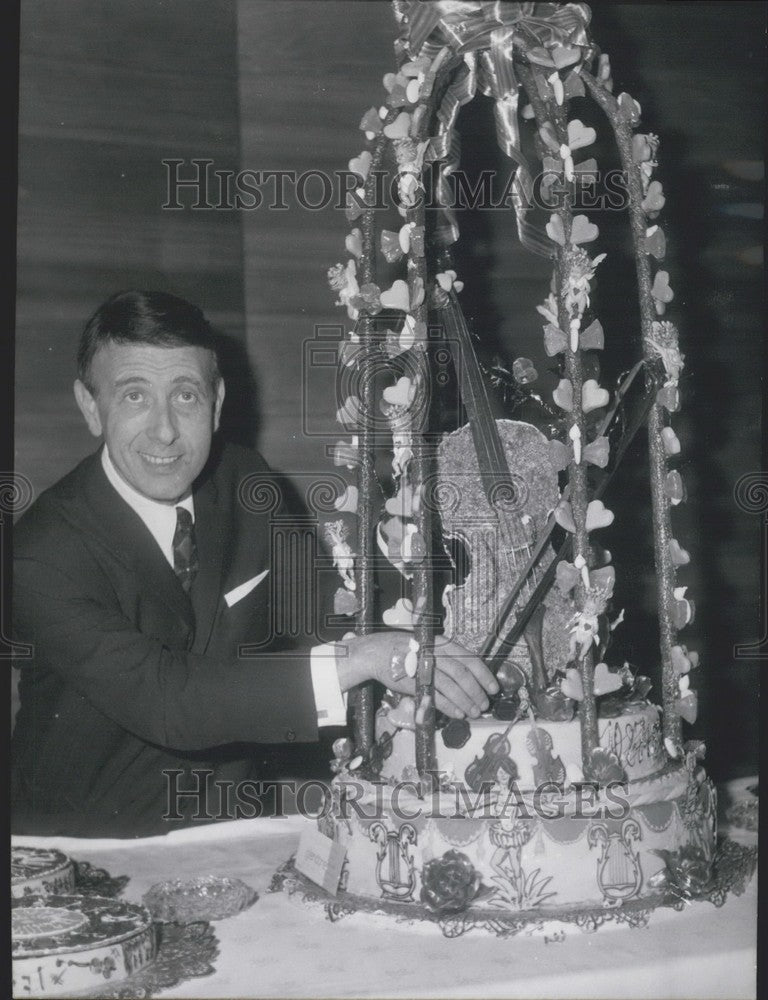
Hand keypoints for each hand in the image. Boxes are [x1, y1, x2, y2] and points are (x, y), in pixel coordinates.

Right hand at [334, 631, 498, 718]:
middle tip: (484, 705)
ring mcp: (424, 668)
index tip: (494, 688)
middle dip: (477, 692)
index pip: (470, 659)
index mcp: (442, 644)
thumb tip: (471, 676)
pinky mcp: (414, 683)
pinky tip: (458, 714)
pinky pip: (437, 697)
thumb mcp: (430, 647)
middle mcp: (436, 654)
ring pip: (452, 687)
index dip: (484, 675)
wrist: (377, 652)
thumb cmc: (406, 650)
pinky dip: (450, 707)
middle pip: (463, 675)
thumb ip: (448, 658)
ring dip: (466, 702)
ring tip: (474, 712)